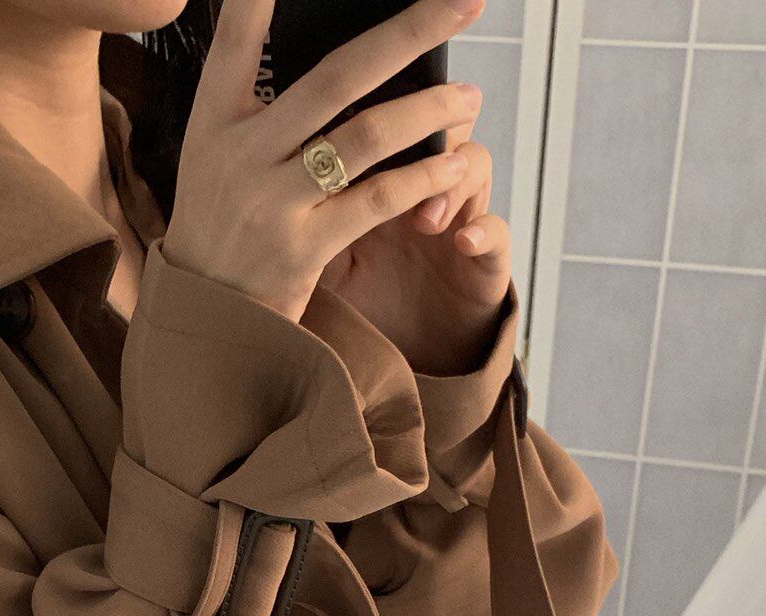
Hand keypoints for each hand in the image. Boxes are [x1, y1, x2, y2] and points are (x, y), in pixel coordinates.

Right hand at [159, 0, 488, 324]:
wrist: (203, 316)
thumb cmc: (220, 226)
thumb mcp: (212, 156)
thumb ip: (257, 109)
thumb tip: (333, 65)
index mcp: (215, 121)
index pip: (236, 41)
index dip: (260, 0)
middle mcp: (243, 154)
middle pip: (338, 77)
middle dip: (408, 32)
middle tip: (463, 2)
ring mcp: (273, 202)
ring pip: (368, 136)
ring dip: (430, 109)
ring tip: (467, 97)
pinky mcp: (303, 248)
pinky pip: (377, 200)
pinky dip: (422, 177)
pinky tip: (452, 163)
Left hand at [320, 124, 512, 375]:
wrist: (410, 358)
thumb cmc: (362, 303)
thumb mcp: (324, 259)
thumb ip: (308, 215)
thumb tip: (268, 174)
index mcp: (383, 180)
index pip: (389, 122)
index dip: (382, 107)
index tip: (355, 113)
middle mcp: (426, 188)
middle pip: (437, 125)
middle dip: (431, 115)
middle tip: (410, 132)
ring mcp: (460, 218)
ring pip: (473, 164)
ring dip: (450, 183)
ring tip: (425, 221)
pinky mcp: (487, 260)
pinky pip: (497, 232)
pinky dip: (485, 232)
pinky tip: (465, 241)